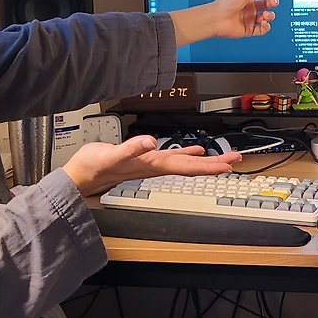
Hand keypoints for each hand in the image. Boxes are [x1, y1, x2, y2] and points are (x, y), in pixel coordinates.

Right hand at [63, 135, 241, 196]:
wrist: (80, 175)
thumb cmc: (94, 166)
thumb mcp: (110, 156)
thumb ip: (130, 148)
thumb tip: (150, 141)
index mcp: (152, 165)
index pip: (186, 167)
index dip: (208, 166)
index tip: (227, 165)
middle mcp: (156, 167)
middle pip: (191, 167)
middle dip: (214, 164)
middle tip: (236, 160)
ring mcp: (152, 164)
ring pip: (185, 163)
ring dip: (205, 161)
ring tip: (224, 159)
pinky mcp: (145, 160)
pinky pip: (172, 157)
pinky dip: (186, 154)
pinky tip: (195, 151)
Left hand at [210, 0, 279, 38]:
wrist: (217, 18)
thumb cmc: (227, 3)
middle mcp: (249, 9)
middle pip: (266, 6)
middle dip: (272, 4)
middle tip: (272, 3)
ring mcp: (249, 20)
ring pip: (266, 19)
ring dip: (270, 16)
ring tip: (265, 15)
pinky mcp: (249, 30)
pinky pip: (262, 30)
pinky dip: (266, 27)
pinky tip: (264, 23)